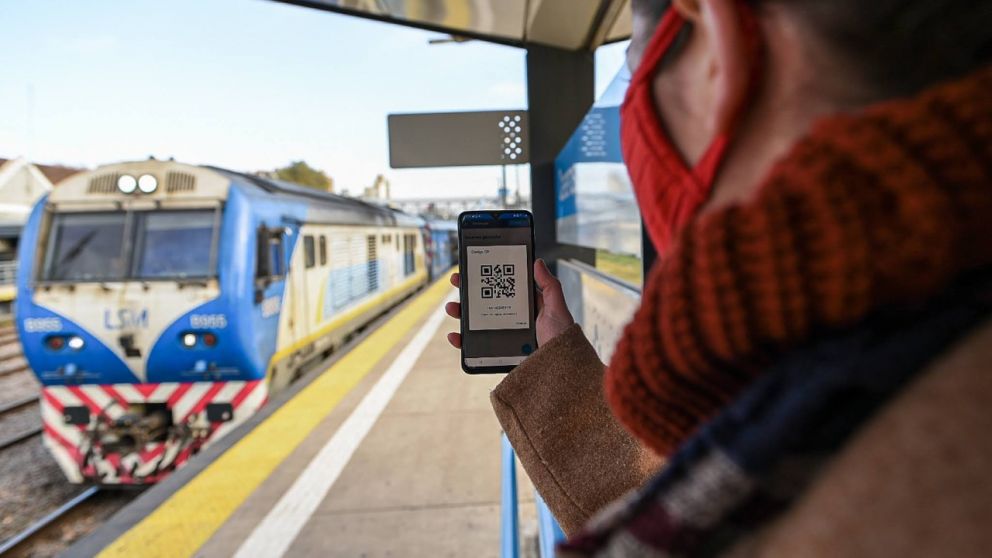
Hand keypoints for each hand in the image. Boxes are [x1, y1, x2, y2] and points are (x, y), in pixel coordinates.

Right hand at [445, 258, 574, 348]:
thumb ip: (549, 285)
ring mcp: (504, 337)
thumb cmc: (563, 340)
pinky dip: (462, 342)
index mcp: (525, 307)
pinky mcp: (498, 354)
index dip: (487, 278)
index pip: (502, 288)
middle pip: (485, 303)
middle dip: (468, 292)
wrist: (560, 373)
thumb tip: (537, 262)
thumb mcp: (557, 309)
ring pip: (477, 323)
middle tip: (457, 282)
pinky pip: (476, 347)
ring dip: (461, 314)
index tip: (473, 268)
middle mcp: (512, 321)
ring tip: (452, 308)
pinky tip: (455, 336)